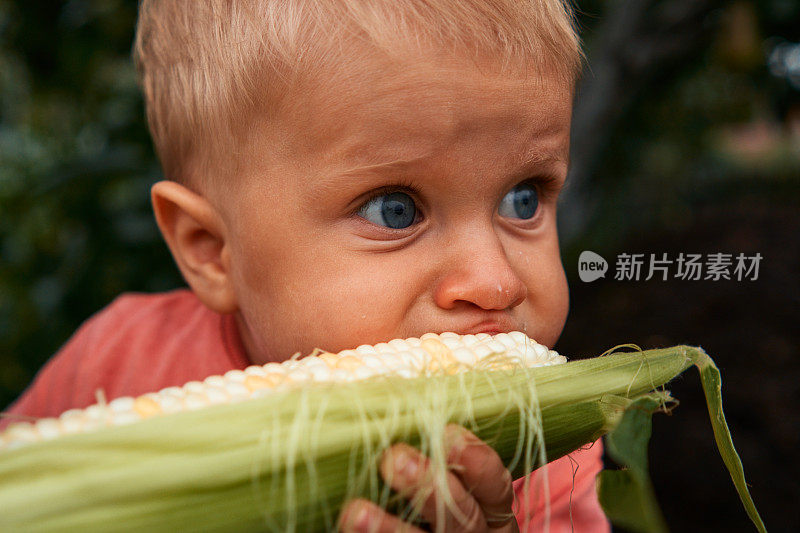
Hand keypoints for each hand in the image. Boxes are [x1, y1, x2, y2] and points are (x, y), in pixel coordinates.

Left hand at [338, 424, 518, 531]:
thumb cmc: (447, 500)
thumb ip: (443, 455)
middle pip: (461, 517)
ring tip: (356, 511)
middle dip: (429, 487)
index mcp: (492, 510)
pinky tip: (348, 528)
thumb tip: (400, 409)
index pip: (495, 485)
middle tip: (395, 459)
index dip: (476, 461)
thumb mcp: (463, 482)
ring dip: (389, 528)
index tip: (448, 432)